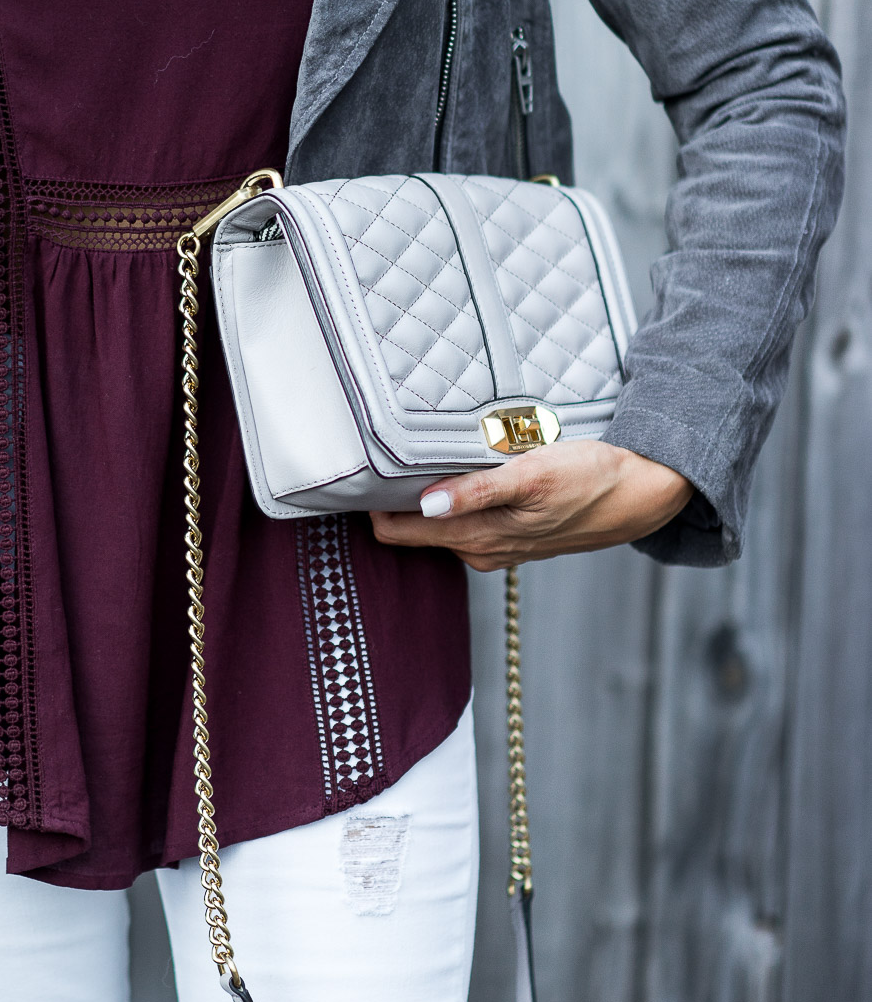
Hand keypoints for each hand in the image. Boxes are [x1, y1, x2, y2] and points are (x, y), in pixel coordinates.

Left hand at [371, 439, 693, 571]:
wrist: (642, 495)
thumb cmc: (590, 479)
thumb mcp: (531, 476)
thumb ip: (475, 492)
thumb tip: (425, 506)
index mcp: (476, 538)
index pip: (394, 532)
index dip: (372, 503)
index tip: (359, 468)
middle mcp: (478, 550)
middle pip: (409, 529)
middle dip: (392, 497)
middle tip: (381, 451)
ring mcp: (494, 545)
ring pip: (437, 523)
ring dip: (425, 495)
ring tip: (420, 455)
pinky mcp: (511, 534)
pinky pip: (465, 518)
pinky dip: (454, 497)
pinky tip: (461, 470)